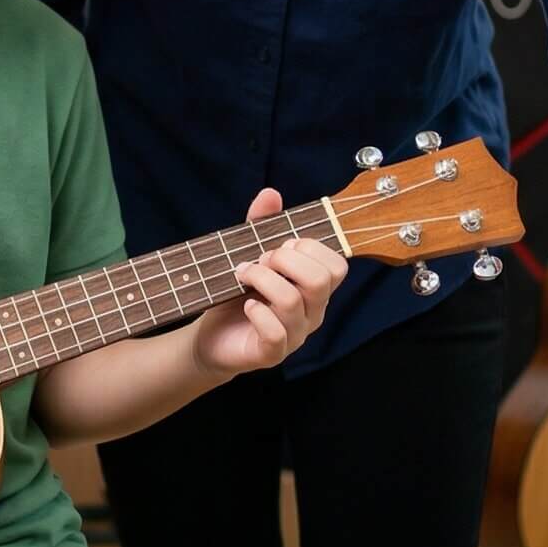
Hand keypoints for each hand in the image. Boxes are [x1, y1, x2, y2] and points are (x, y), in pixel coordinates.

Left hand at [190, 189, 346, 377]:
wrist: (211, 337)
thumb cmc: (236, 296)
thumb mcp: (249, 255)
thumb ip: (261, 225)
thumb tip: (271, 192)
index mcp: (313, 289)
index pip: (336, 265)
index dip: (309, 248)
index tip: (280, 246)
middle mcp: (312, 313)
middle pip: (319, 279)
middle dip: (284, 259)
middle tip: (259, 261)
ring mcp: (294, 335)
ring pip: (292, 301)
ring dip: (261, 278)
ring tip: (242, 276)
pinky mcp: (272, 353)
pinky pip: (275, 332)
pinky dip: (257, 312)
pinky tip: (246, 305)